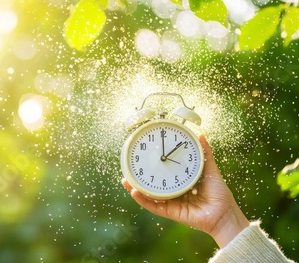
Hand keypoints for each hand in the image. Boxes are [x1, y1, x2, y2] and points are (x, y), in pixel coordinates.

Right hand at [121, 135, 249, 247]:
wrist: (224, 214)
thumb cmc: (219, 195)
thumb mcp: (210, 170)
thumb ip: (205, 154)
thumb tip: (201, 135)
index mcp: (182, 182)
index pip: (164, 172)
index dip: (153, 165)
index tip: (143, 155)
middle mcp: (174, 192)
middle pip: (152, 183)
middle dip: (139, 177)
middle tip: (129, 168)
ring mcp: (171, 203)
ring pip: (149, 195)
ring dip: (136, 188)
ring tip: (126, 180)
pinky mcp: (170, 212)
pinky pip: (153, 206)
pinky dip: (142, 200)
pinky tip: (134, 192)